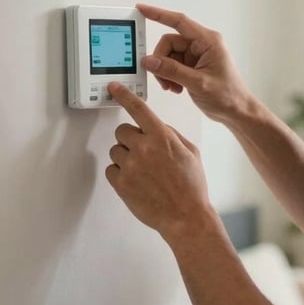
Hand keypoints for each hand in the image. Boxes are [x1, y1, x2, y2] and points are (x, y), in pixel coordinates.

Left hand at [105, 82, 211, 238]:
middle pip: (122, 131)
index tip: (113, 88)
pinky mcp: (121, 183)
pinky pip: (111, 169)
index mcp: (162, 137)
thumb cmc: (192, 187)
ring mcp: (131, 166)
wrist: (186, 216)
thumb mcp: (190, 152)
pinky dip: (120, 173)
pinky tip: (137, 181)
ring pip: (116, 150)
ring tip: (144, 171)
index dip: (123, 95)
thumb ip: (170, 134)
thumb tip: (156, 128)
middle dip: (131, 139)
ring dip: (126, 157)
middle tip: (144, 153)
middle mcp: (144, 148)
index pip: (138, 108)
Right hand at [137, 4, 251, 123]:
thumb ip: (172, 71)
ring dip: (165, 72)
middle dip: (161, 61)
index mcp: (208, 41)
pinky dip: (169, 76)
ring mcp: (197, 56)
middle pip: (170, 43)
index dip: (158, 14)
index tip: (142, 9)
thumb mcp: (198, 83)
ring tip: (172, 87)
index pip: (179, 21)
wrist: (237, 111)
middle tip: (162, 79)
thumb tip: (150, 61)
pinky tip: (176, 88)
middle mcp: (202, 45)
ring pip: (169, 56)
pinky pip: (172, 65)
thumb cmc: (228, 95)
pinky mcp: (193, 66)